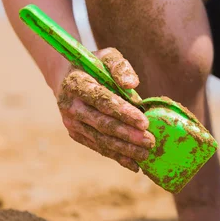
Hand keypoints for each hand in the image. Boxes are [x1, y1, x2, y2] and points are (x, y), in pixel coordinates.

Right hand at [52, 48, 154, 171]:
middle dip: (127, 134)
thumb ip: (120, 67)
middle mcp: (69, 105)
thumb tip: (132, 84)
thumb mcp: (108, 57)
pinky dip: (116, 156)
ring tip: (146, 154)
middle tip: (150, 141)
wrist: (69, 78)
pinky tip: (134, 164)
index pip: (102, 100)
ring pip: (100, 139)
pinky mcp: (76, 134)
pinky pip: (98, 147)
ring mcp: (71, 122)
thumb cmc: (96, 66)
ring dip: (124, 149)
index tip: (145, 122)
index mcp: (76, 83)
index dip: (124, 112)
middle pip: (101, 123)